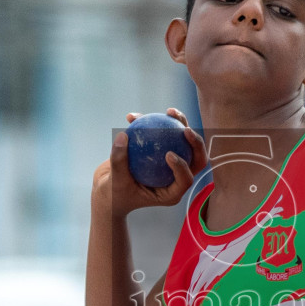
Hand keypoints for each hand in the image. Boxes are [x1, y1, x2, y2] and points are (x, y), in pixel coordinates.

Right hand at [91, 108, 206, 218]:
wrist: (108, 191)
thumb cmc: (114, 194)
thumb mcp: (115, 182)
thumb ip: (119, 161)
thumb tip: (124, 136)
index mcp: (171, 191)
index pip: (186, 179)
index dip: (183, 167)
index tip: (168, 154)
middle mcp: (174, 177)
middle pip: (195, 159)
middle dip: (196, 143)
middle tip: (185, 129)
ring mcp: (170, 164)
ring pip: (184, 142)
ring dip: (181, 123)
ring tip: (169, 111)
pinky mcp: (159, 152)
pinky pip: (161, 135)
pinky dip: (151, 123)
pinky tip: (135, 116)